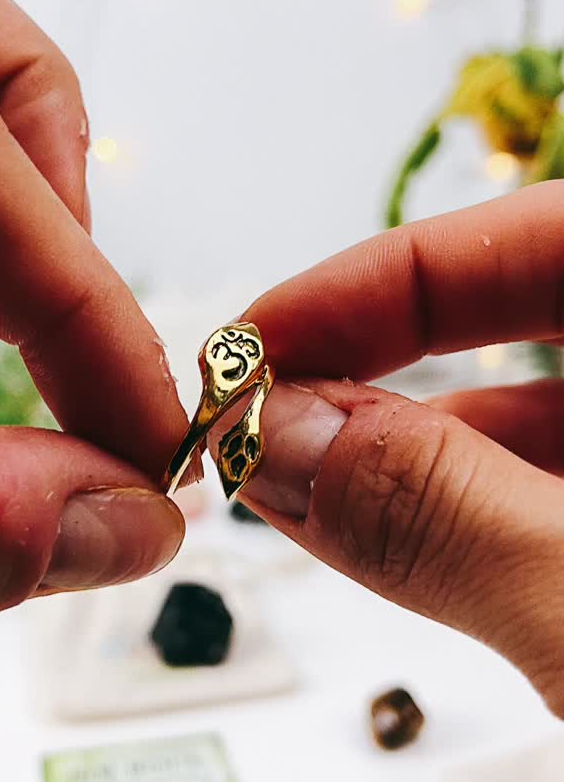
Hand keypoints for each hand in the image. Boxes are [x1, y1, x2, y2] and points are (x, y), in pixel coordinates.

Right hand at [216, 182, 563, 714]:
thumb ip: (448, 516)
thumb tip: (281, 431)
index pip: (545, 238)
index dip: (382, 281)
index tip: (249, 346)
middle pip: (535, 317)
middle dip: (386, 364)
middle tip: (255, 420)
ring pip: (546, 423)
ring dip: (416, 452)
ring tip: (291, 490)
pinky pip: (560, 503)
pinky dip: (473, 519)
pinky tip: (389, 543)